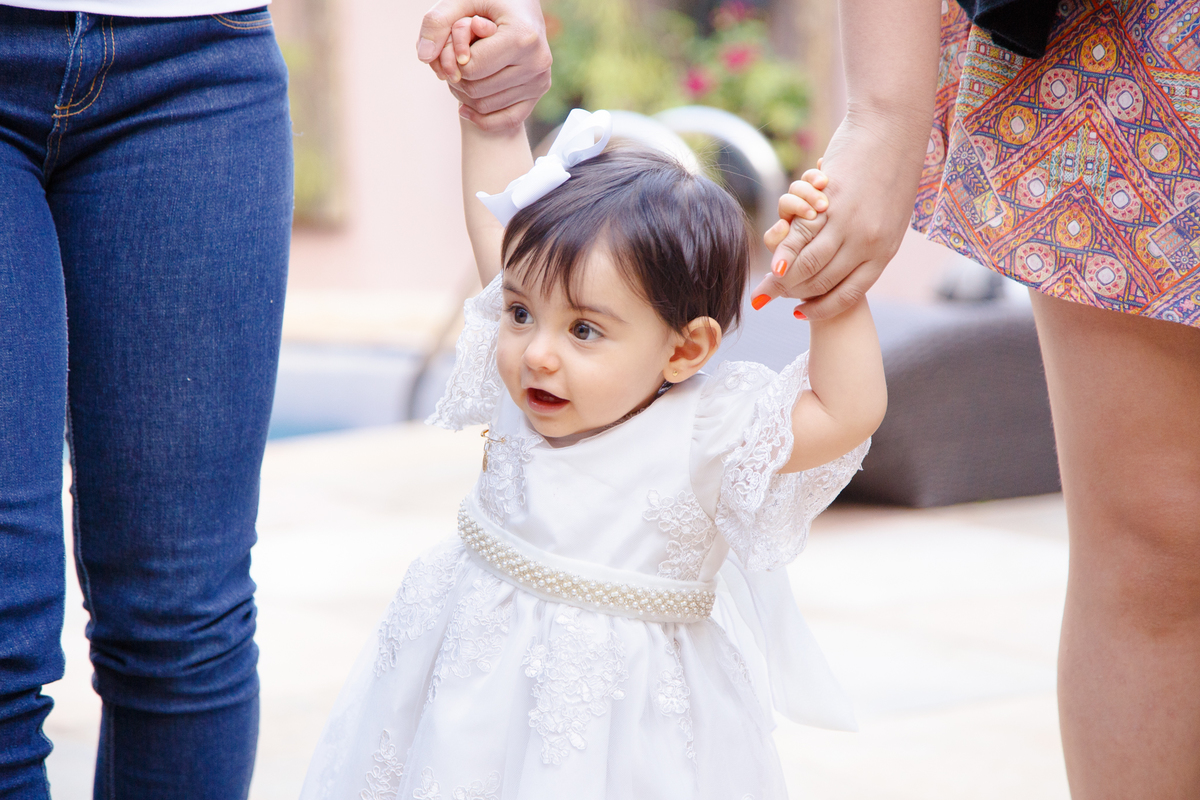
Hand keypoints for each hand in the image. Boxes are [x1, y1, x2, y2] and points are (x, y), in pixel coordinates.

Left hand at [416, 0, 551, 130]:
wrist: (523, 6)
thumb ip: (437, 22)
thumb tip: (424, 57)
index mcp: (522, 36)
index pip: (471, 68)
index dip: (451, 60)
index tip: (452, 45)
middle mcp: (537, 61)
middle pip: (477, 89)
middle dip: (456, 78)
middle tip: (453, 60)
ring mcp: (540, 79)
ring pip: (487, 106)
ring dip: (465, 94)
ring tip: (463, 72)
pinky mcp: (540, 91)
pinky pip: (507, 120)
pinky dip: (482, 118)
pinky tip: (465, 107)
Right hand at [750, 110, 928, 318]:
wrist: (894, 129)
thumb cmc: (893, 171)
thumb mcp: (891, 218)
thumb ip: (872, 243)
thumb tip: (857, 262)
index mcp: (885, 251)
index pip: (848, 293)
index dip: (822, 307)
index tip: (800, 312)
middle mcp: (868, 244)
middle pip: (822, 281)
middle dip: (794, 293)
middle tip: (771, 295)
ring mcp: (850, 224)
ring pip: (807, 262)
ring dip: (783, 273)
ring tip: (768, 278)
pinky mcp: (831, 204)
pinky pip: (799, 233)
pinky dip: (783, 245)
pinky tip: (774, 248)